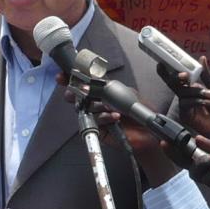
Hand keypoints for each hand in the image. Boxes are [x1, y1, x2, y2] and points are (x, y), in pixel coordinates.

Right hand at [59, 76, 180, 184]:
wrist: (147, 132)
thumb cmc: (139, 112)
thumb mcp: (126, 93)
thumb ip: (109, 86)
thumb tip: (94, 81)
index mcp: (103, 91)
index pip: (84, 83)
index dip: (71, 79)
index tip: (62, 76)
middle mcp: (97, 103)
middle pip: (78, 96)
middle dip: (75, 93)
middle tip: (77, 92)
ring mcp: (96, 116)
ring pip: (85, 108)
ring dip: (98, 106)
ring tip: (112, 107)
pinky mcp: (98, 129)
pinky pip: (95, 121)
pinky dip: (105, 117)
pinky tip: (115, 117)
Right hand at [162, 56, 209, 140]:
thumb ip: (207, 76)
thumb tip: (201, 58)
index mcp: (194, 90)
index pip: (180, 79)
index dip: (172, 70)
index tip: (164, 62)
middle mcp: (187, 98)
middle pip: (175, 84)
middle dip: (177, 78)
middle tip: (184, 75)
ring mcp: (185, 107)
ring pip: (182, 94)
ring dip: (196, 92)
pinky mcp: (186, 117)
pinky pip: (185, 104)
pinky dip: (196, 101)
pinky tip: (207, 102)